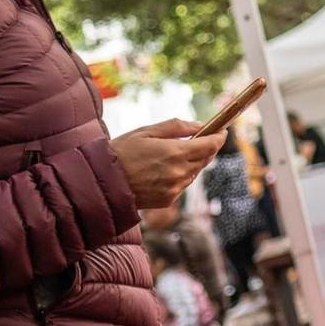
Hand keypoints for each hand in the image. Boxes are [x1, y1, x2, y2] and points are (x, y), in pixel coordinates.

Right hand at [111, 120, 225, 209]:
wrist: (102, 183)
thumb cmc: (121, 152)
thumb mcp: (147, 131)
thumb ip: (176, 127)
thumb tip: (199, 125)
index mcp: (176, 152)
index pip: (210, 145)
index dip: (219, 137)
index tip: (222, 131)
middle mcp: (179, 172)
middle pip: (205, 159)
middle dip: (206, 148)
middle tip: (201, 139)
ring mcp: (175, 188)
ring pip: (194, 173)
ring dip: (192, 163)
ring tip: (176, 154)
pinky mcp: (168, 200)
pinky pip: (182, 185)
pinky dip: (180, 176)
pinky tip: (164, 170)